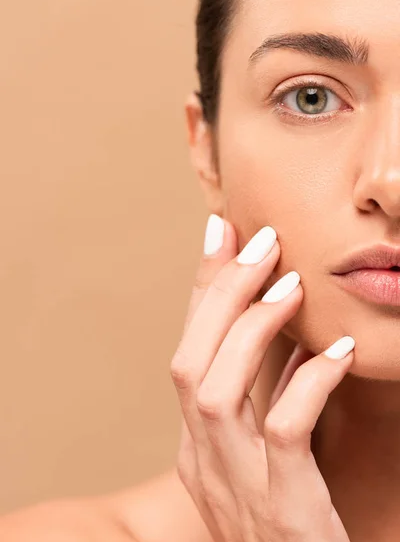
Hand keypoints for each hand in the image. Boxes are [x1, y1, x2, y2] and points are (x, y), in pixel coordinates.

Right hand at [170, 216, 353, 541]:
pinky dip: (308, 382)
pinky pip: (285, 431)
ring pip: (217, 390)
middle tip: (260, 241)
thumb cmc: (293, 521)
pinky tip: (341, 353)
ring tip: (292, 286)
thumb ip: (271, 398)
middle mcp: (202, 461)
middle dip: (219, 295)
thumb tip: (287, 341)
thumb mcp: (269, 454)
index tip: (219, 233)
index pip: (187, 353)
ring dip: (252, 328)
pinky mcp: (281, 508)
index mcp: (196, 446)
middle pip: (189, 362)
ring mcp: (236, 486)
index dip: (201, 291)